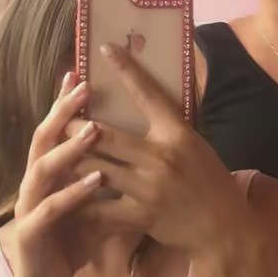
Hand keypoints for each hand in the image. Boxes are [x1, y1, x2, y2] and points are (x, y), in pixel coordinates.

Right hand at [13, 74, 104, 276]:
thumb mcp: (92, 201)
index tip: (80, 73)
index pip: (55, 127)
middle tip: (84, 87)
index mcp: (48, 170)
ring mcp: (30, 205)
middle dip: (63, 111)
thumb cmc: (71, 239)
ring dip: (69, 146)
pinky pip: (52, 207)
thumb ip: (105, 174)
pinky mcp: (32, 232)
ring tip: (94, 128)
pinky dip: (74, 192)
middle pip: (44, 136)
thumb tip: (137, 149)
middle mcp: (34, 181)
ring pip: (43, 166)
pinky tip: (95, 179)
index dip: (64, 102)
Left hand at [78, 44, 251, 257]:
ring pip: (95, 168)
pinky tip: (66, 197)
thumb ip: (169, 126)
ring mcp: (149, 188)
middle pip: (105, 135)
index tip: (106, 48)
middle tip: (59, 114)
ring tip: (54, 153)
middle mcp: (161, 157)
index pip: (148, 94)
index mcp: (178, 133)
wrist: (223, 228)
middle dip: (75, 125)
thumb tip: (147, 98)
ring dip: (72, 160)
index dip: (126, 69)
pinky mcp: (141, 216)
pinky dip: (81, 202)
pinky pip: (100, 207)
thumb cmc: (209, 179)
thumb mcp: (195, 144)